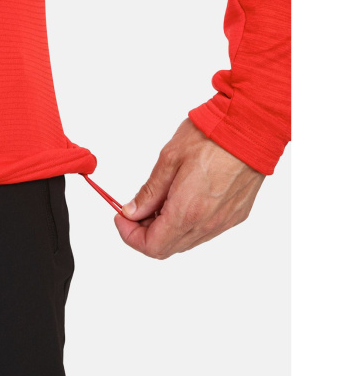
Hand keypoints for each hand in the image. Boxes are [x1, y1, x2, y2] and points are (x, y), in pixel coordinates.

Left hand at [114, 119, 264, 258]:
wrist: (252, 126)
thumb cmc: (212, 137)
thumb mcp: (169, 159)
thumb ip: (149, 192)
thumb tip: (132, 211)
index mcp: (187, 211)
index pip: (151, 246)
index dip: (130, 236)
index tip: (122, 218)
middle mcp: (207, 224)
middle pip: (166, 248)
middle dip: (145, 232)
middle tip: (137, 209)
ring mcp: (223, 222)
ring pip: (185, 242)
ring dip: (165, 229)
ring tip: (160, 202)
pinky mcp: (235, 215)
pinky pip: (204, 232)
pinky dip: (186, 224)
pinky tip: (182, 201)